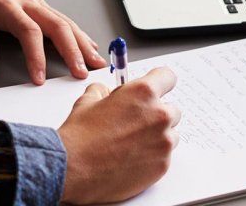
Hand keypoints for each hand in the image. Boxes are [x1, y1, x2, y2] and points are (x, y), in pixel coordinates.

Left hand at [0, 0, 106, 83]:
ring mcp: (38, 3)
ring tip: (96, 62)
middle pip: (57, 25)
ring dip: (83, 43)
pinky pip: (65, 20)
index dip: (36, 56)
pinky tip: (90, 47)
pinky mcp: (43, 7)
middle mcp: (28, 3)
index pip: (28, 31)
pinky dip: (80, 35)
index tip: (40, 78)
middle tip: (81, 72)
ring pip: (66, 22)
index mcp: (8, 6)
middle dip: (72, 51)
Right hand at [57, 68, 180, 203]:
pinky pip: (165, 156)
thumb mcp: (88, 101)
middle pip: (172, 109)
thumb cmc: (80, 136)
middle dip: (156, 114)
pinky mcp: (162, 165)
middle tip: (136, 123)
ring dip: (157, 136)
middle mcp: (158, 115)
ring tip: (132, 144)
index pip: (167, 77)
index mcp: (143, 93)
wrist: (73, 169)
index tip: (156, 88)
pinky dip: (153, 156)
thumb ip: (104, 91)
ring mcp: (163, 142)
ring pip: (170, 134)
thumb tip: (107, 92)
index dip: (159, 82)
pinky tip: (132, 158)